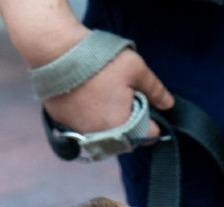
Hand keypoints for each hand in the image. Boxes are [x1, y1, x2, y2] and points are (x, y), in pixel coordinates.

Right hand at [43, 47, 173, 137]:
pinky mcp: (64, 126)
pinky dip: (88, 119)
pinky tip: (86, 99)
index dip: (153, 118)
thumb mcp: (135, 68)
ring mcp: (82, 134)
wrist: (54, 50)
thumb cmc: (98, 59)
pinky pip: (84, 129)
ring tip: (102, 95)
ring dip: (109, 122)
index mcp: (126, 129)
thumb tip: (169, 105)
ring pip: (106, 135)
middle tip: (122, 95)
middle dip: (131, 122)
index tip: (144, 102)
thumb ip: (155, 89)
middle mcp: (105, 139)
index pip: (151, 134)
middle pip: (129, 137)